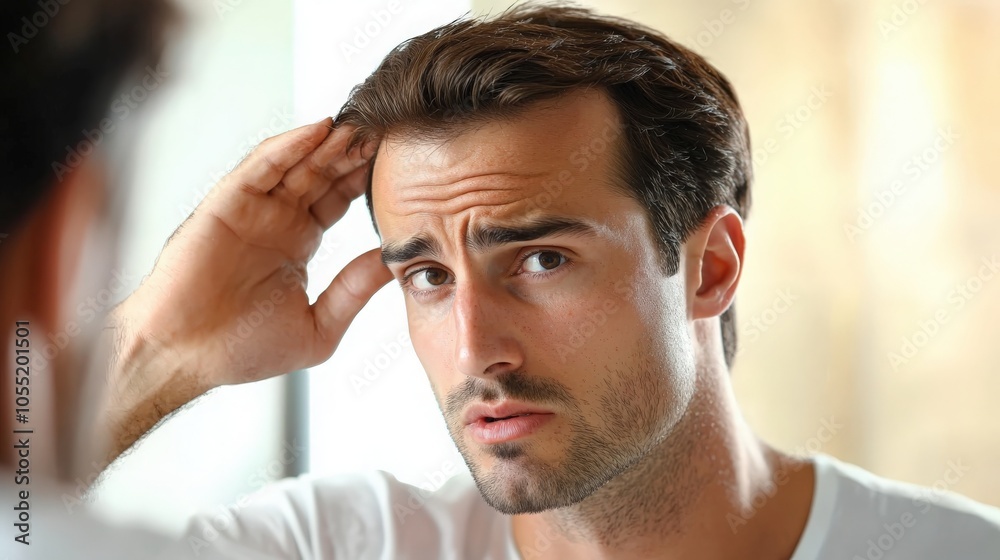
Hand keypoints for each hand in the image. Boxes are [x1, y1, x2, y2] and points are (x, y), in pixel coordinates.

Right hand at [102, 118, 391, 458]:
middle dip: (353, 154)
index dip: (366, 181)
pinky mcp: (227, 203)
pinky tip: (318, 130)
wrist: (186, 357)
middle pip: (322, 175)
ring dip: (328, 143)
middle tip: (388, 133)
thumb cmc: (241, 350)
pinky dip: (289, 146)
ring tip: (361, 125)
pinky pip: (261, 166)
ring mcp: (252, 210)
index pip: (339, 200)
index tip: (401, 165)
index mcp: (297, 245)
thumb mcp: (319, 325)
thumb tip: (393, 263)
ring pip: (296, 164)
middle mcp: (276, 221)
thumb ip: (354, 290)